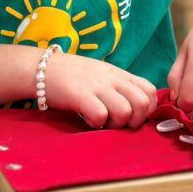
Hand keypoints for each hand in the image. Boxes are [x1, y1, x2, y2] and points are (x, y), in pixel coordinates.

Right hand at [41, 51, 157, 128]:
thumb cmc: (74, 76)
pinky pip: (100, 115)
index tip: (133, 117)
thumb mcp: (103, 76)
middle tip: (118, 123)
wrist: (42, 68)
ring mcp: (97, 86)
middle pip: (143, 103)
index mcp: (120, 75)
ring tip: (103, 122)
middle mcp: (112, 79)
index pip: (150, 91)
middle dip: (135, 121)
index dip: (148, 110)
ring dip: (116, 124)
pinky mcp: (80, 95)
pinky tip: (88, 119)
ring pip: (125, 111)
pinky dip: (96, 123)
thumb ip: (120, 88)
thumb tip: (137, 109)